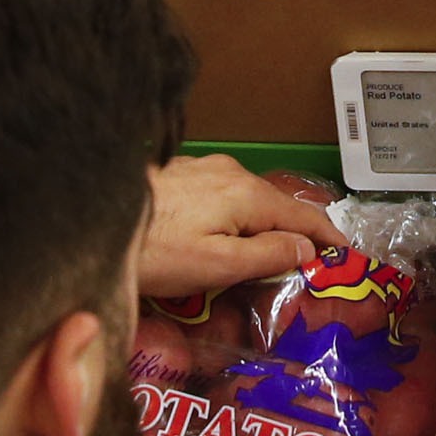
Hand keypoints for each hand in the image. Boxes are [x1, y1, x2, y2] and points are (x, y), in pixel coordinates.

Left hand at [139, 154, 339, 300]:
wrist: (88, 217)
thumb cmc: (155, 250)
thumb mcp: (217, 265)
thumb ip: (266, 256)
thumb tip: (307, 248)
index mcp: (246, 195)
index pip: (302, 214)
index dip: (327, 235)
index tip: (347, 253)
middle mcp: (230, 173)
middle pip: (275, 205)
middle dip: (296, 232)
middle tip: (312, 262)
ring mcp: (202, 170)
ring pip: (248, 201)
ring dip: (264, 225)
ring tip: (272, 254)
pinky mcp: (179, 176)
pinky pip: (224, 199)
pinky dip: (237, 219)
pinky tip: (227, 237)